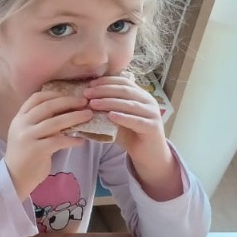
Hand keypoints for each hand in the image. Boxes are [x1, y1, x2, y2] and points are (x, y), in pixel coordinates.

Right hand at [4, 88, 95, 198]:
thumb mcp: (28, 133)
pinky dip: (72, 139)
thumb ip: (41, 122)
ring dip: (75, 117)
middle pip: (48, 106)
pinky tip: (81, 141)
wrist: (14, 177)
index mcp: (20, 118)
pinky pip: (58, 141)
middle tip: (85, 103)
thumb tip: (68, 110)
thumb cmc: (26, 154)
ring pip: (55, 122)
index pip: (37, 98)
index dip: (55, 94)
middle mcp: (22, 125)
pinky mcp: (36, 151)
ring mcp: (27, 137)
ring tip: (88, 116)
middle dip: (69, 102)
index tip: (71, 94)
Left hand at [83, 75, 182, 199]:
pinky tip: (110, 116)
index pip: (123, 82)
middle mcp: (148, 101)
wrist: (148, 154)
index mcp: (140, 95)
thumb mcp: (115, 119)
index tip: (89, 84)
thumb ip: (105, 109)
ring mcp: (152, 114)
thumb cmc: (130, 134)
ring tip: (93, 104)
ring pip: (130, 104)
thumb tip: (83, 102)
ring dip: (110, 102)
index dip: (106, 81)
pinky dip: (123, 117)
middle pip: (125, 91)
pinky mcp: (153, 127)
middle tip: (86, 94)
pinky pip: (137, 121)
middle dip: (104, 90)